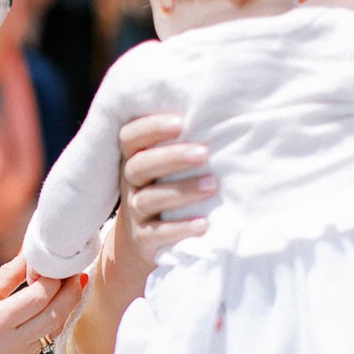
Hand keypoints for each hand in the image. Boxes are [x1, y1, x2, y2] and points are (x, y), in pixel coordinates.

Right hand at [0, 254, 82, 353]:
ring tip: (68, 285)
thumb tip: (30, 252)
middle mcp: (12, 345)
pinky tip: (49, 307)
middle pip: (56, 314)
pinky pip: (45, 341)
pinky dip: (51, 321)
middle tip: (76, 271)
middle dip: (71, 291)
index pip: (39, 297)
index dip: (55, 278)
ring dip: (65, 306)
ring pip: (55, 329)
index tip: (61, 262)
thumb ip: (8, 275)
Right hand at [118, 113, 217, 264]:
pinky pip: (157, 233)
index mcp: (134, 158)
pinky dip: (180, 228)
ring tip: (212, 185)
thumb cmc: (167, 187)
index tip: (181, 122)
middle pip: (140, 166)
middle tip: (204, 153)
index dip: (151, 128)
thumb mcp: (166, 165)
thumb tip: (223, 114)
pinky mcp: (143, 238)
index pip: (130, 137)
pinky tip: (203, 223)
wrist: (145, 239)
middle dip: (172, 158)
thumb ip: (181, 142)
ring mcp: (135, 212)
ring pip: (149, 199)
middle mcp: (130, 183)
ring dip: (182, 190)